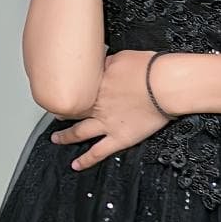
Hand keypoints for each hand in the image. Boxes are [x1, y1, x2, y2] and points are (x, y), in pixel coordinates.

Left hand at [48, 49, 174, 169]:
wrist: (165, 85)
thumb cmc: (150, 70)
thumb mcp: (122, 56)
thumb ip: (107, 64)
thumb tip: (102, 64)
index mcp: (99, 84)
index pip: (79, 89)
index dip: (70, 92)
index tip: (65, 92)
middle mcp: (98, 105)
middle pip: (74, 111)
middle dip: (63, 113)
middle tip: (56, 114)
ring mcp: (106, 123)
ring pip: (79, 132)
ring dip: (66, 136)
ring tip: (57, 139)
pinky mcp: (119, 138)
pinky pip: (98, 152)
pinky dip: (85, 160)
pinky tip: (76, 164)